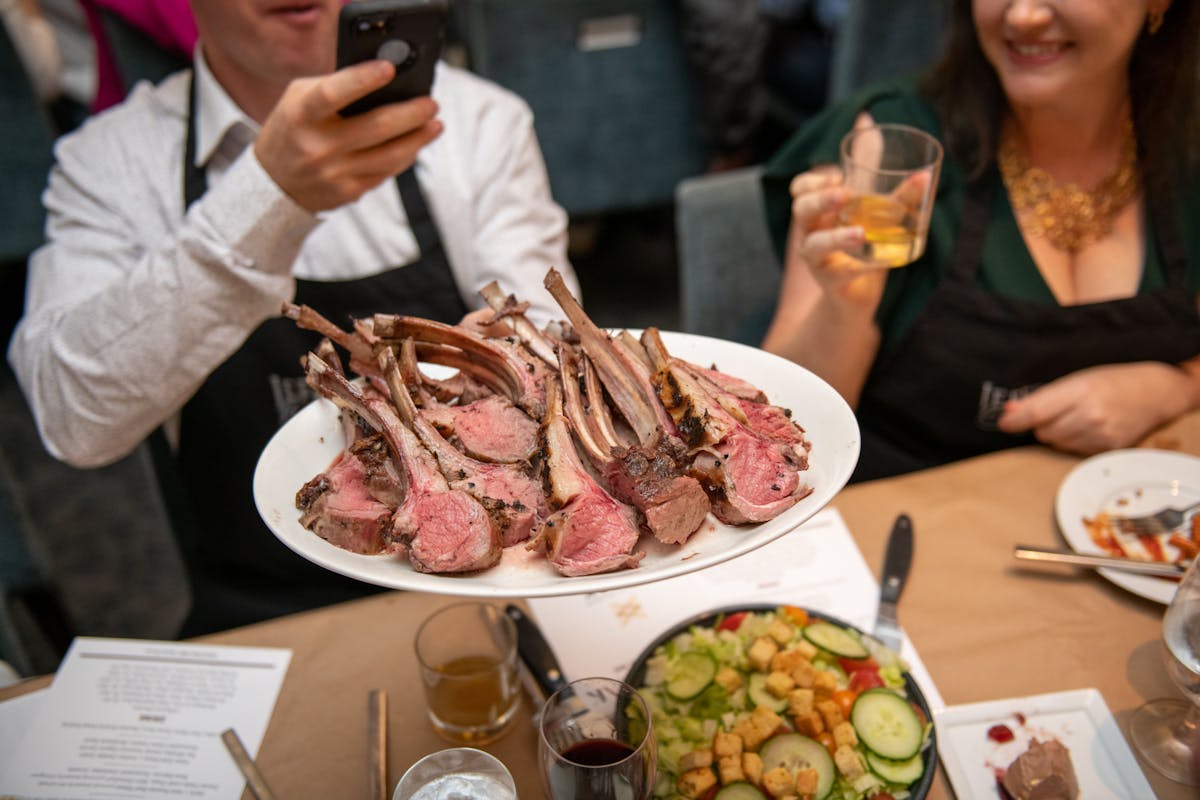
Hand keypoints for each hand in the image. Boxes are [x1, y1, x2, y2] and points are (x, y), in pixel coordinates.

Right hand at [254, 60, 442, 211]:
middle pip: (376, 127)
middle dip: (411, 114)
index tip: (389, 69)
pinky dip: (405, 157)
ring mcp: (333, 173)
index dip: (363, 80)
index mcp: (301, 114)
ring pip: (389, 155)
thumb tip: (386, 80)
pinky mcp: (347, 192)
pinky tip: (415, 145)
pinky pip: (386, 173)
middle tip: (431, 104)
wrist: (273, 183)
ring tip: (435, 125)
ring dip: (418, 139)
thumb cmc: (293, 129)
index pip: (334, 94)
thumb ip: (334, 85)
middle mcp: (317, 146)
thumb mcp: (298, 99)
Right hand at [785, 166, 883, 313]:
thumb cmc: (866, 248)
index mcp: (820, 211)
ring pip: (813, 245)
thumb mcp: (881, 220)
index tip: (839, 176)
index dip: (813, 181)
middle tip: (844, 194)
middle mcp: (811, 232)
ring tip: (860, 234)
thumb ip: (897, 196)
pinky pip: (836, 275)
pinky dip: (853, 269)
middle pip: (801, 210)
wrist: (859, 293)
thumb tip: (923, 175)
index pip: (801, 189)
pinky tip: (870, 265)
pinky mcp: (830, 282)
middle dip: (819, 199)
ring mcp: (818, 259)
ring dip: (835, 238)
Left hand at [996, 362, 1190, 453]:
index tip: (1003, 423)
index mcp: (1080, 390)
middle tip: (1057, 411)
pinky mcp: (1109, 449)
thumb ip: (1042, 397)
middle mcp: (1091, 415)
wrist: (1154, 393)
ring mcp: (1102, 435)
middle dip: (1042, 424)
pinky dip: (1074, 442)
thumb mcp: (1076, 379)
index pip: (1037, 411)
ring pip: (1057, 444)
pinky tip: (1088, 428)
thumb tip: (1009, 411)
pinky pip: (1074, 451)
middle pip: (1044, 432)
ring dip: (1057, 434)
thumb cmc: (1111, 381)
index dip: (1015, 420)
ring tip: (1076, 418)